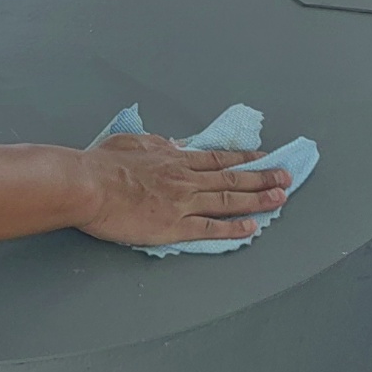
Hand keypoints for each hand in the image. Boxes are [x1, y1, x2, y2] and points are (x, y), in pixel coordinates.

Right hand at [77, 133, 290, 245]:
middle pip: (232, 178)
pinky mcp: (174, 226)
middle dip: (262, 177)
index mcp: (173, 159)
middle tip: (285, 178)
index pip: (217, 159)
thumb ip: (156, 143)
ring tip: (280, 199)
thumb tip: (174, 144)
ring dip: (258, 200)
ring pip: (229, 200)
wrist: (86, 185)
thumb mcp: (130, 142)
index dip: (243, 159)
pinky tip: (251, 229)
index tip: (262, 158)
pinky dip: (233, 228)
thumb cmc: (100, 165)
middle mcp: (185, 179)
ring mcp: (183, 203)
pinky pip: (211, 228)